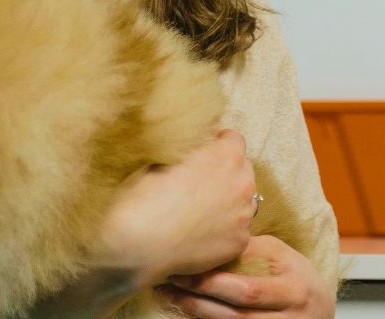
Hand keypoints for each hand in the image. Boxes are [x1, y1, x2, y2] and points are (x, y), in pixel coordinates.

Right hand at [95, 129, 257, 285]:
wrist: (138, 244)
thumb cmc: (144, 196)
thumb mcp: (163, 157)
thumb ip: (191, 150)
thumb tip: (198, 148)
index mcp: (226, 156)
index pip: (234, 140)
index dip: (217, 144)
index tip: (204, 153)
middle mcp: (243, 184)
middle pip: (243, 170)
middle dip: (227, 172)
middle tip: (201, 183)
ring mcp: (243, 215)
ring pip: (245, 201)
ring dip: (230, 201)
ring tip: (202, 211)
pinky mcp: (239, 243)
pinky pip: (239, 230)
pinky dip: (226, 229)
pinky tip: (202, 234)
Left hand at [152, 235, 334, 318]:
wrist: (321, 311)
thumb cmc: (296, 277)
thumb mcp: (282, 256)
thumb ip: (251, 249)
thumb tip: (210, 235)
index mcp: (293, 288)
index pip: (247, 287)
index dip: (212, 279)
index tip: (184, 264)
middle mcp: (287, 315)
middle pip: (236, 310)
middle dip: (199, 295)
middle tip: (170, 279)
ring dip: (195, 310)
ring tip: (168, 295)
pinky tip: (185, 309)